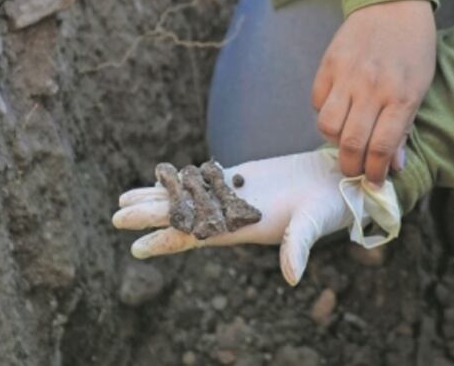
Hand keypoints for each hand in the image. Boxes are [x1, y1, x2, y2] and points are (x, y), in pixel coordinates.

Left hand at [112, 150, 398, 285]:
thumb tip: (292, 277)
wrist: (337, 185)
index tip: (137, 248)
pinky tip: (162, 177)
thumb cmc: (328, 207)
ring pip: (187, 197)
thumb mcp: (312, 225)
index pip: (197, 237)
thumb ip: (298, 247)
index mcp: (242, 228)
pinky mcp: (241, 177)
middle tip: (115, 216)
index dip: (168, 241)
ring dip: (157, 196)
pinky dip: (181, 179)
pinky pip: (203, 180)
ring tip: (123, 197)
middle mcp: (231, 215)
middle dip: (150, 215)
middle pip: (183, 216)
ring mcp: (233, 195)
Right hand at [312, 0, 435, 185]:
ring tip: (346, 138)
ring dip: (334, 140)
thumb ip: (404, 127)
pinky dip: (324, 112)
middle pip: (350, 143)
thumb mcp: (420, 87)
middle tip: (354, 172)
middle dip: (351, 167)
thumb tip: (393, 165)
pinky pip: (317, 101)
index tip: (373, 183)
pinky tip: (338, 109)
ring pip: (326, 125)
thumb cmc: (414, 47)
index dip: (374, 173)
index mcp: (401, 96)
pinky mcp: (328, 64)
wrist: (392, 2)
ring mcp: (347, 75)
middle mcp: (372, 88)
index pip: (381, 148)